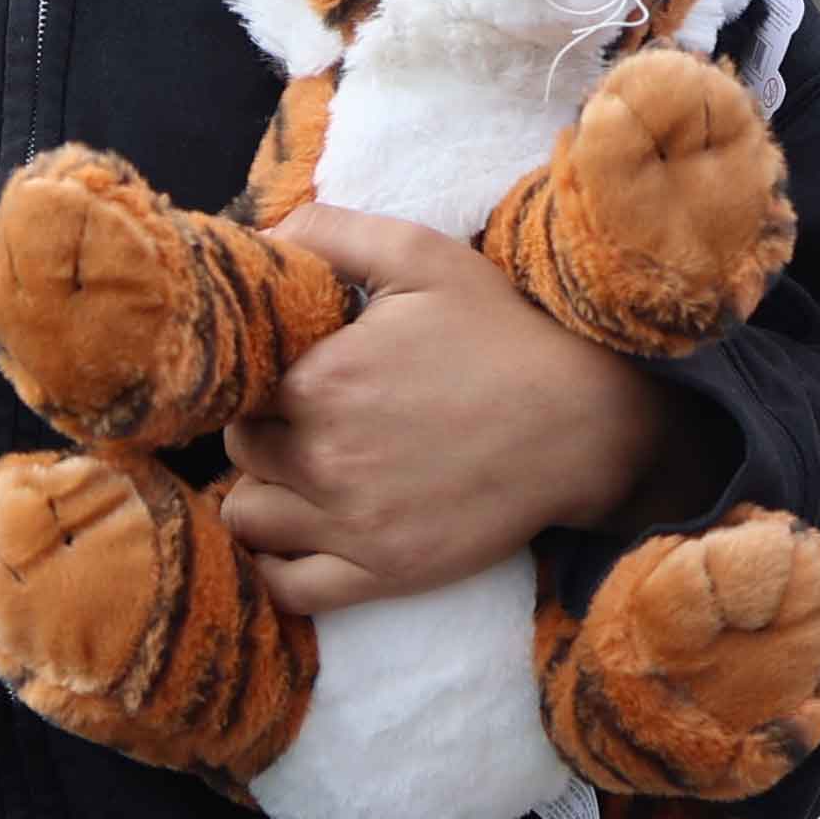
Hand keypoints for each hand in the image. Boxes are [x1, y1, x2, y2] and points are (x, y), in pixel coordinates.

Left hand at [219, 210, 702, 615]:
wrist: (582, 425)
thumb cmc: (502, 334)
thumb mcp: (421, 256)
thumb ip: (330, 232)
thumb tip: (261, 231)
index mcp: (320, 381)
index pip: (237, 387)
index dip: (253, 376)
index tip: (283, 372)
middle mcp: (324, 459)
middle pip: (238, 451)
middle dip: (259, 430)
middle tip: (299, 418)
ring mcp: (353, 524)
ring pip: (248, 518)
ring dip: (263, 493)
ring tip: (299, 472)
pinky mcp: (385, 572)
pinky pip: (290, 587)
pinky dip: (277, 564)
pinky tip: (297, 535)